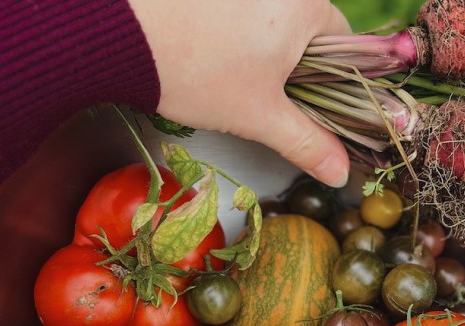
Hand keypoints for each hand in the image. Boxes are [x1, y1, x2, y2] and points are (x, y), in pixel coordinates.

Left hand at [129, 0, 352, 186]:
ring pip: (272, 22)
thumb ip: (307, 143)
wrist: (119, 34)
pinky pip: (242, 10)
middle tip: (266, 99)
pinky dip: (234, 32)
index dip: (332, 84)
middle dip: (293, 69)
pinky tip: (210, 53)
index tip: (308, 106)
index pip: (345, 46)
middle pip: (308, 33)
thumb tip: (339, 171)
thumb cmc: (197, 69)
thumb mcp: (260, 115)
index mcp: (307, 3)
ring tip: (232, 77)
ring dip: (263, 52)